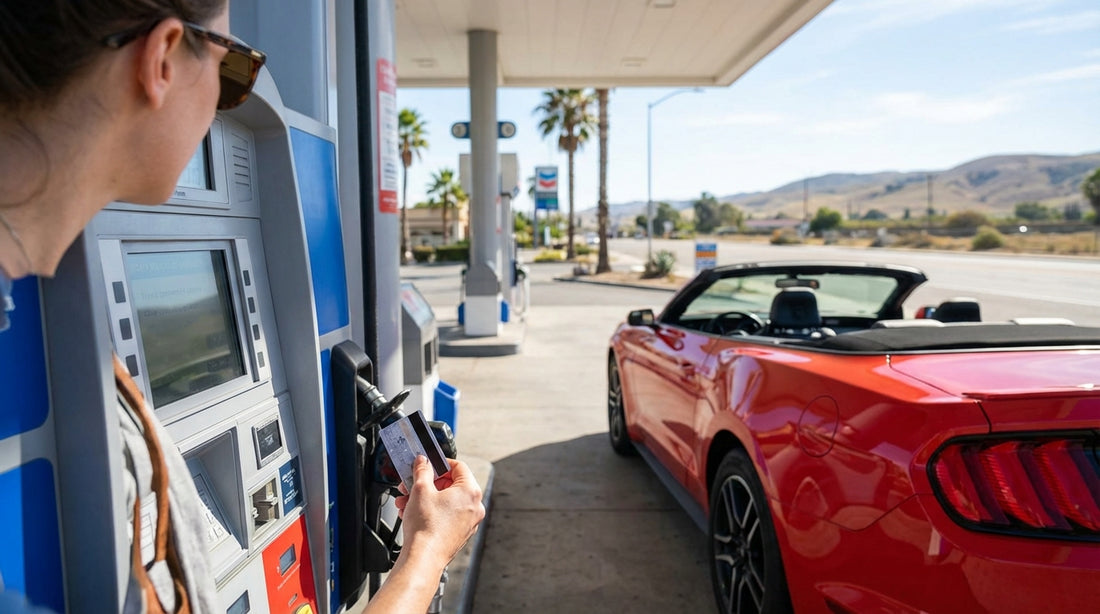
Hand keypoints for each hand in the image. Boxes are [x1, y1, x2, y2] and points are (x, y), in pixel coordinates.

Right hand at [394, 456, 484, 571]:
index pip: (458, 466)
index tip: (427, 465)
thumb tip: (423, 462)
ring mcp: (468, 522)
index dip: (439, 463)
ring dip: (424, 498)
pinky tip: (412, 513)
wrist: (423, 558)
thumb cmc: (426, 527)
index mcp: (471, 492)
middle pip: (450, 485)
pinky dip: (430, 511)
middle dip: (427, 484)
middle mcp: (474, 507)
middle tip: (411, 484)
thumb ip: (422, 470)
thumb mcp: (420, 489)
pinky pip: (445, 515)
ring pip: (445, 501)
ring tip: (406, 501)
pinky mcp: (459, 533)